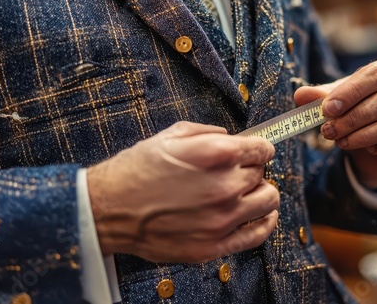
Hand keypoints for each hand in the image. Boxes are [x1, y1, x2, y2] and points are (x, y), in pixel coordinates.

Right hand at [87, 121, 278, 262]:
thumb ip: (208, 132)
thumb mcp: (171, 135)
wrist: (108, 209)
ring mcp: (222, 219)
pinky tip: (261, 215)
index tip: (257, 150)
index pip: (262, 149)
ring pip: (268, 201)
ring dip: (262, 192)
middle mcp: (225, 186)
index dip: (260, 147)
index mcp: (217, 155)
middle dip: (252, 168)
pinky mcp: (214, 245)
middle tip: (238, 170)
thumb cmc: (136, 170)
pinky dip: (265, 222)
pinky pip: (257, 234)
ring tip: (248, 191)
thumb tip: (231, 137)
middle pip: (262, 173)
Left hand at [294, 52, 376, 187]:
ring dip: (365, 134)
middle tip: (328, 131)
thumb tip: (300, 95)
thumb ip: (319, 96)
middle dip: (353, 117)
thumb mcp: (338, 99)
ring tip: (341, 141)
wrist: (376, 140)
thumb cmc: (359, 108)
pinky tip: (368, 149)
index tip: (327, 108)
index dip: (350, 92)